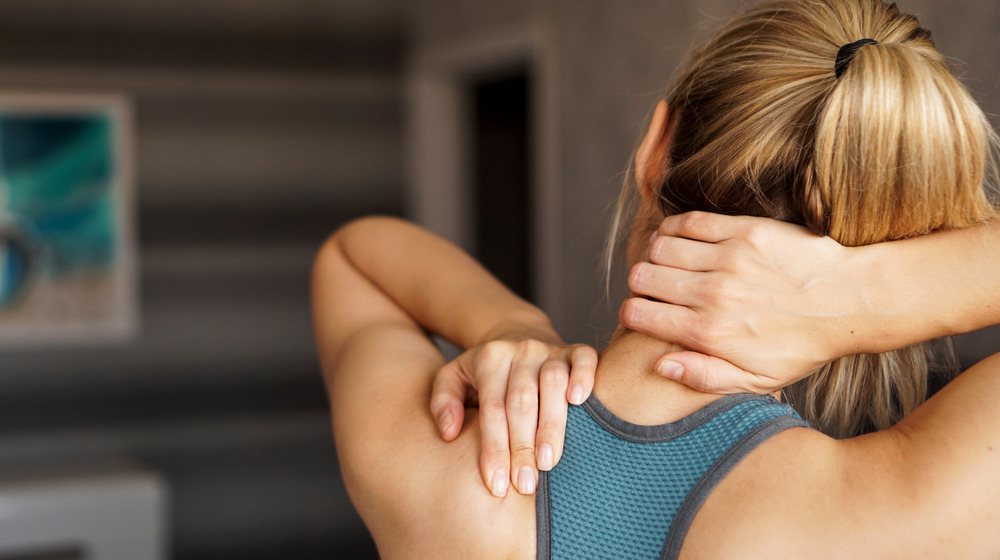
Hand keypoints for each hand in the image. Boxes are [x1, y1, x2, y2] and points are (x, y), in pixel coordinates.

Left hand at [431, 338, 596, 496]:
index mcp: (489, 358)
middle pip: (521, 401)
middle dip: (522, 447)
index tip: (497, 485)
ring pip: (553, 384)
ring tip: (548, 462)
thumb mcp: (453, 377)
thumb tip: (449, 432)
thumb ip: (443, 402)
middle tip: (525, 484)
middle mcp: (520, 351)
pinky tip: (580, 402)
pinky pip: (585, 359)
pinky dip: (585, 377)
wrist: (516, 335)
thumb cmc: (483, 371)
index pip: (492, 409)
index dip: (494, 448)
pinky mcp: (574, 349)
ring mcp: (549, 349)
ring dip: (552, 425)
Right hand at [621, 212, 863, 393]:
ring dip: (656, 255)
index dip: (633, 313)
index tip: (643, 312)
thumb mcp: (757, 381)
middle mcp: (713, 296)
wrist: (851, 302)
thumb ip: (704, 377)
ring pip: (659, 247)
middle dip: (640, 284)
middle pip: (642, 277)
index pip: (638, 315)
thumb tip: (659, 366)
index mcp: (709, 334)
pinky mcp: (745, 231)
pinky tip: (680, 238)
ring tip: (668, 263)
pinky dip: (674, 228)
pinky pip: (688, 222)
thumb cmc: (802, 346)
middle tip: (655, 287)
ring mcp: (729, 260)